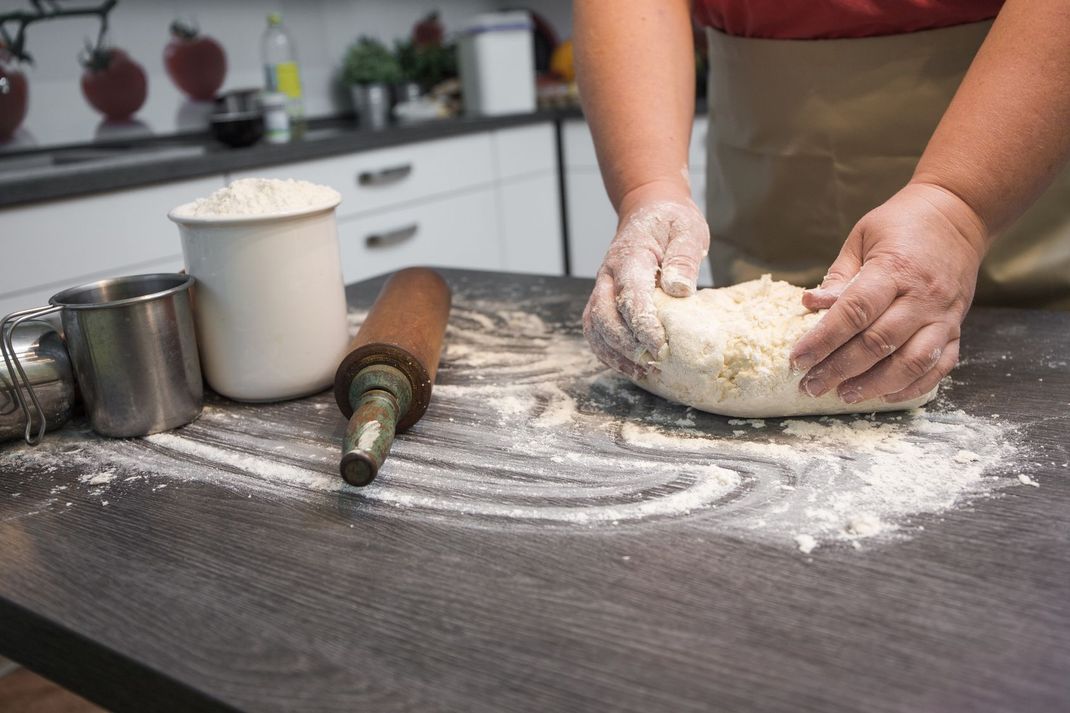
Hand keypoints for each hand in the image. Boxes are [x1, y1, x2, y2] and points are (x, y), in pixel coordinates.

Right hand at [583, 182, 709, 377]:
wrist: (649, 209)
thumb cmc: (671, 222)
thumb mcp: (688, 230)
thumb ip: (684, 257)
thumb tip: (679, 289)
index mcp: (630, 256)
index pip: (630, 296)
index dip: (643, 325)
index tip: (660, 346)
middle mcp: (608, 275)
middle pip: (604, 316)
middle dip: (626, 344)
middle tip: (654, 362)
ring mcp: (602, 288)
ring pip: (594, 327)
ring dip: (614, 353)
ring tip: (642, 372)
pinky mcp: (604, 299)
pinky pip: (596, 330)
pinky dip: (608, 352)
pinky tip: (631, 366)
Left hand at [790, 182, 989, 403]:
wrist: (959, 215)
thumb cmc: (902, 224)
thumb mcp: (863, 237)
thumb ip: (840, 276)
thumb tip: (810, 304)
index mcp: (894, 269)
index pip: (854, 312)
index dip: (823, 340)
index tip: (797, 360)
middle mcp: (922, 296)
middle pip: (878, 343)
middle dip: (840, 370)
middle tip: (811, 385)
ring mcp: (944, 316)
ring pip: (911, 362)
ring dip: (875, 385)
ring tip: (845, 395)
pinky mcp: (957, 328)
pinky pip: (939, 367)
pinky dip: (912, 386)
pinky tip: (884, 395)